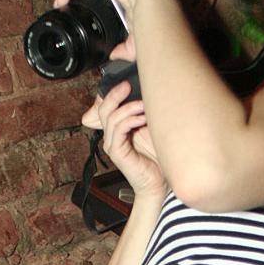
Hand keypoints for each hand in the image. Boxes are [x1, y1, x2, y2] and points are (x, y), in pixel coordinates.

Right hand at [84, 83, 166, 197]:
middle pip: (103, 108)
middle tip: (128, 84)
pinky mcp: (117, 153)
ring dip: (128, 107)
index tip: (128, 80)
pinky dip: (130, 120)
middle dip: (115, 94)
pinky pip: (118, 130)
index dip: (113, 92)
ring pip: (111, 118)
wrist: (159, 184)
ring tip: (143, 105)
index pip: (107, 106)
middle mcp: (112, 136)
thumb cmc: (158, 159)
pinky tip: (142, 118)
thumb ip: (147, 113)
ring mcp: (113, 145)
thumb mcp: (153, 129)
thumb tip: (151, 92)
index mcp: (118, 129)